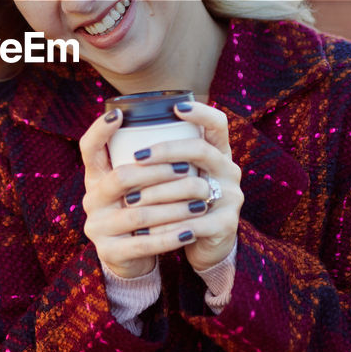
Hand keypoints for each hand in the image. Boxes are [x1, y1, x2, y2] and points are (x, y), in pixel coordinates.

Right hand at [78, 107, 209, 278]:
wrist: (127, 257)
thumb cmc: (138, 210)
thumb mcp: (132, 186)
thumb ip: (144, 161)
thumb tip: (179, 118)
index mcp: (95, 178)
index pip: (88, 148)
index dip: (100, 129)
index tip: (120, 114)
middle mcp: (91, 199)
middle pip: (122, 177)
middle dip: (159, 171)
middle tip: (189, 168)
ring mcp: (97, 227)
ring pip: (139, 213)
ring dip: (174, 206)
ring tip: (201, 200)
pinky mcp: (109, 253)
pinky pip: (144, 244)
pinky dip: (171, 237)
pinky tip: (192, 232)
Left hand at [127, 101, 240, 270]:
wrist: (205, 244)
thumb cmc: (183, 202)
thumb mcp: (180, 176)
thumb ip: (164, 156)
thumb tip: (119, 125)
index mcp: (218, 153)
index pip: (218, 124)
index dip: (200, 112)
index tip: (175, 107)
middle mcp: (229, 170)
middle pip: (201, 150)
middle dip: (167, 150)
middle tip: (137, 156)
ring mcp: (231, 197)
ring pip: (194, 187)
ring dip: (158, 193)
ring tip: (130, 199)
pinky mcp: (226, 224)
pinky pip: (193, 223)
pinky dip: (166, 226)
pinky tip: (144, 231)